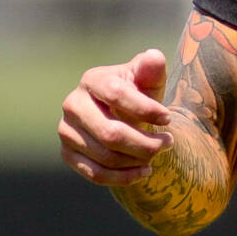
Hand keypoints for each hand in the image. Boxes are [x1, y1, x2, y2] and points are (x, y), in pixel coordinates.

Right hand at [58, 48, 174, 185]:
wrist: (123, 116)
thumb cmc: (140, 93)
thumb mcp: (149, 79)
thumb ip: (152, 68)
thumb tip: (153, 58)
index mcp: (92, 79)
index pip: (116, 95)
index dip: (145, 109)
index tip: (169, 119)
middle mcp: (73, 104)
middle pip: (110, 132)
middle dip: (145, 142)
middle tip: (169, 143)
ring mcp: (66, 130)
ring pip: (105, 155)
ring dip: (137, 159)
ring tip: (157, 154)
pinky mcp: (67, 153)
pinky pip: (95, 173)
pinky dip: (123, 177)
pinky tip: (143, 172)